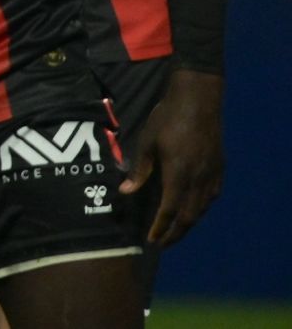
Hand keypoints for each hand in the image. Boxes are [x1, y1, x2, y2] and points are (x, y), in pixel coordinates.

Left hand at [121, 68, 222, 244]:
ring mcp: (212, 175)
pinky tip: (191, 210)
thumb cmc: (167, 118)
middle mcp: (198, 180)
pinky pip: (211, 198)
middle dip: (175, 233)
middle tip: (162, 243)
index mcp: (179, 174)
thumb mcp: (147, 142)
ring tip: (174, 231)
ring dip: (188, 223)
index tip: (152, 240)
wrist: (198, 101)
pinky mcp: (219, 169)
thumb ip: (139, 170)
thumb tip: (125, 192)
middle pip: (189, 217)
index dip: (161, 228)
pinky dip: (200, 209)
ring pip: (202, 209)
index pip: (169, 210)